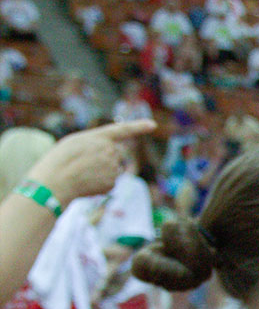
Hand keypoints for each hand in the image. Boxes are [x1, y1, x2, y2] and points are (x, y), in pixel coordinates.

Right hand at [28, 119, 156, 205]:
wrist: (55, 182)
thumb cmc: (59, 160)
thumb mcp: (75, 142)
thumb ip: (96, 143)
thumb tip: (113, 153)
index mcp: (100, 137)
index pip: (123, 129)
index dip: (139, 126)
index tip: (152, 125)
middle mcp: (110, 150)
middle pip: (116, 153)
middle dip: (106, 157)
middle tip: (85, 163)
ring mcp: (113, 167)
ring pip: (114, 168)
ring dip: (103, 171)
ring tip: (84, 173)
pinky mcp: (113, 182)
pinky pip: (111, 181)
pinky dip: (101, 183)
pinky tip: (87, 183)